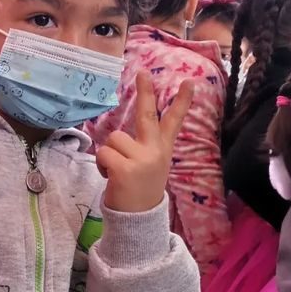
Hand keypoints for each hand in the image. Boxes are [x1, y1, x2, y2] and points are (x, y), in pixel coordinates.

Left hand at [96, 72, 193, 212]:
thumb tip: (121, 136)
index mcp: (162, 149)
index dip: (182, 102)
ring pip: (114, 138)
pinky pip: (104, 153)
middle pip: (147, 115)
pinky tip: (110, 176)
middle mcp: (155, 151)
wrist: (138, 219)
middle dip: (145, 92)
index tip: (189, 82)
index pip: (173, 121)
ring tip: (116, 169)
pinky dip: (101, 164)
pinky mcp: (125, 168)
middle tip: (142, 73)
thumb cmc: (139, 189)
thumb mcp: (149, 166)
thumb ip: (143, 147)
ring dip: (109, 153)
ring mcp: (142, 159)